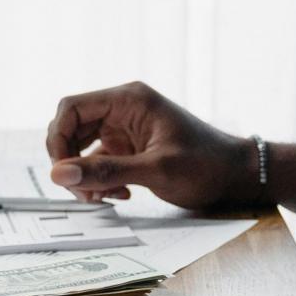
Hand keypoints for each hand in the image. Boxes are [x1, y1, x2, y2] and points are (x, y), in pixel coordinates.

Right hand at [44, 80, 267, 208]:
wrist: (237, 175)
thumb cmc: (205, 165)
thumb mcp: (156, 170)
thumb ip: (106, 172)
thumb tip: (58, 173)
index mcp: (129, 99)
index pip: (72, 107)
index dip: (58, 138)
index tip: (62, 171)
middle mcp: (123, 110)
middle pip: (72, 128)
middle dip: (70, 161)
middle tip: (84, 191)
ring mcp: (124, 129)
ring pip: (82, 148)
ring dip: (84, 175)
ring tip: (103, 196)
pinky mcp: (129, 148)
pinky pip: (98, 162)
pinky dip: (100, 181)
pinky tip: (120, 195)